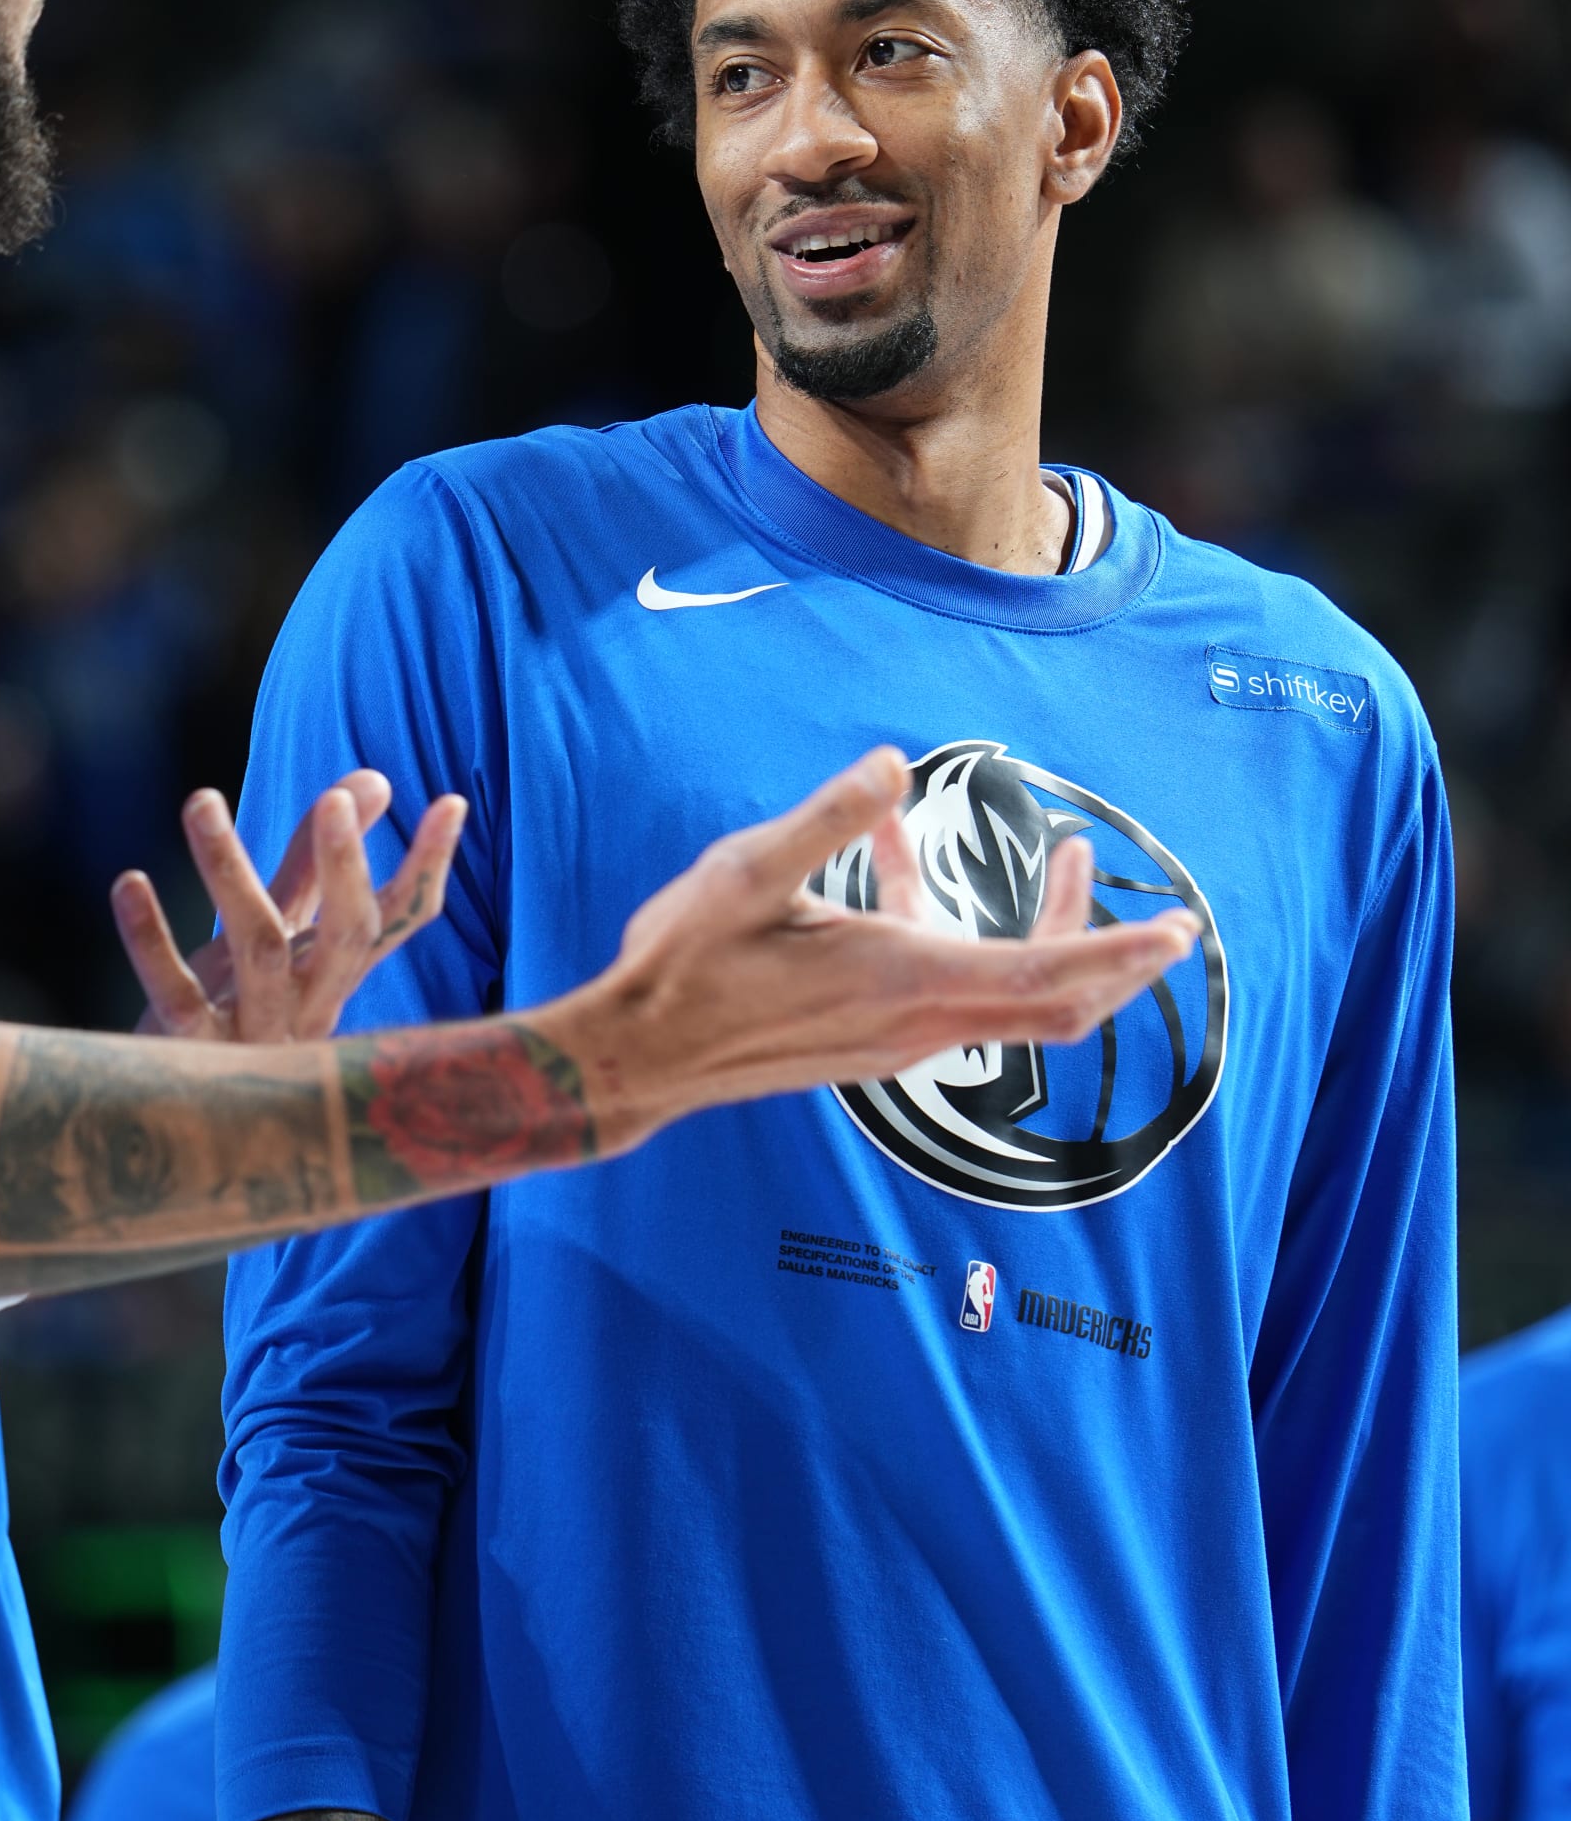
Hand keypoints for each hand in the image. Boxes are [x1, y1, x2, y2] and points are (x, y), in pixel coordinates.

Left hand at [112, 773, 466, 1042]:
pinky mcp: (193, 1052)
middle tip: (334, 799)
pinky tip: (130, 884)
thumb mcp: (280, 935)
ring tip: (202, 801)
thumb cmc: (236, 1010)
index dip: (427, 866)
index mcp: (335, 975)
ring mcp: (255, 1031)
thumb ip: (316, 864)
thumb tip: (373, 780)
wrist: (184, 1128)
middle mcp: (310, 1006)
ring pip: (259, 947)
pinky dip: (152, 940)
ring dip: (229, 870)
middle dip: (345, 867)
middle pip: (346, 936)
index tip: (450, 802)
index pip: (398, 919)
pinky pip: (177, 995)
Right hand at [556, 747, 1201, 1146]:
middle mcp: (917, 1021)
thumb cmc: (687, 966)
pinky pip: (954, 985)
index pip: (1045, 976)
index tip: (1178, 933)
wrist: (641, 1056)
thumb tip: (894, 764)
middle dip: (1116, 956)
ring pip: (1014, 997)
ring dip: (1049, 936)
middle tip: (1165, 918)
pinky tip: (896, 855)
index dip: (1120, 955)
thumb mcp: (748, 873)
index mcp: (901, 979)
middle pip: (1056, 1004)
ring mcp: (898, 1037)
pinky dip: (963, 929)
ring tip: (1061, 859)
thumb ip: (829, 816)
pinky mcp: (874, 1036)